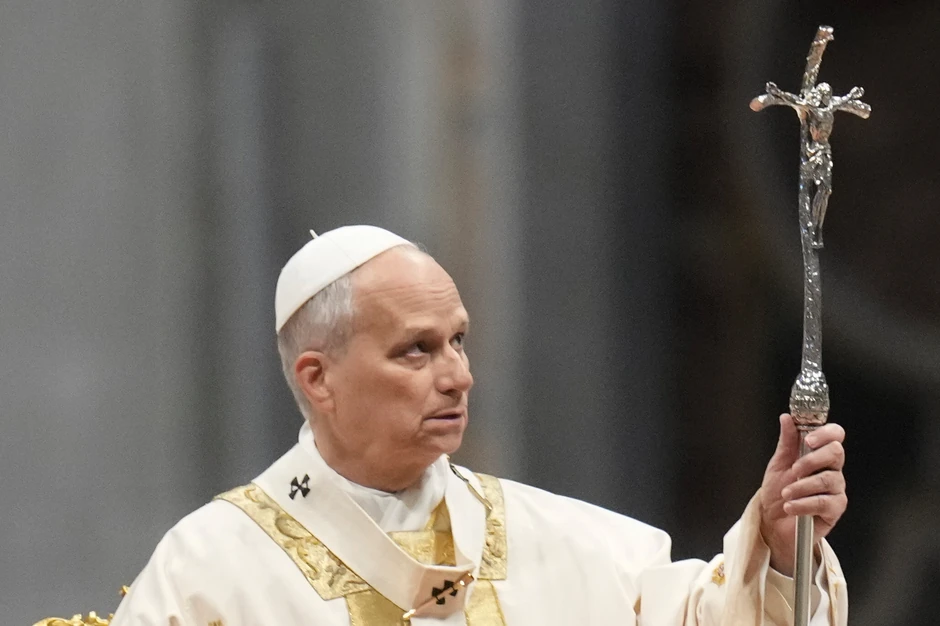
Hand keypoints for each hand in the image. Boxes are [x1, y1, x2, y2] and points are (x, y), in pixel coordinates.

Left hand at [759, 414, 846, 575]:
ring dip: (802, 486)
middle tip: (794, 469)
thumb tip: (787, 418)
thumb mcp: (778, 464)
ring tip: (786, 493)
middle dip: (812, 459)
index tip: (808, 439)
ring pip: (828, 479)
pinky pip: (824, 502)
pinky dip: (803, 504)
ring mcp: (835, 490)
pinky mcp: (834, 510)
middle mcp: (832, 470)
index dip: (826, 433)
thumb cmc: (777, 493)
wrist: (773, 523)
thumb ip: (786, 442)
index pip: (835, 436)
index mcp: (819, 455)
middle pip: (836, 453)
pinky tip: (791, 507)